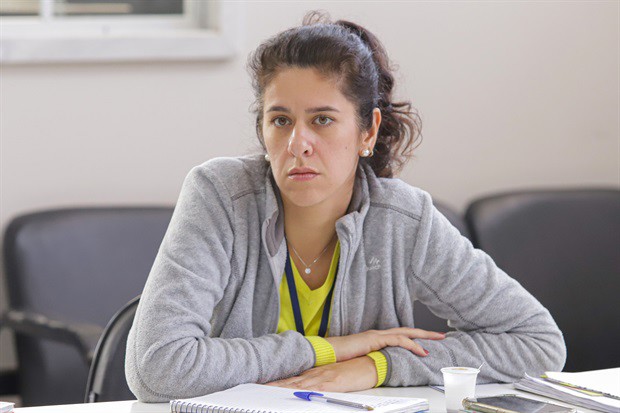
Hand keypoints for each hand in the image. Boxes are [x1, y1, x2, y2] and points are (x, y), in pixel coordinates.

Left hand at [266, 356, 376, 391]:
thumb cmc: (351, 373)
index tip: (262, 385)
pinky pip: (314, 389)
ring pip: (298, 385)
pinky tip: (293, 393)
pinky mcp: (331, 383)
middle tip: (257, 387)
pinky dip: (302, 391)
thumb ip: (319, 384)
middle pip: (290, 381)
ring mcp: (322, 378)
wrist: (368, 365)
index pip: (291, 379)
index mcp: (314, 373)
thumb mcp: (333, 379)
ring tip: (267, 390)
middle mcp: (315, 374)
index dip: (276, 382)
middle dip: (273, 385)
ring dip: (282, 388)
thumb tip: (306, 391)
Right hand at [325, 327, 444, 361]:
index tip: (427, 341)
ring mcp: (377, 335)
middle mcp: (378, 333)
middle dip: (425, 333)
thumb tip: (380, 366)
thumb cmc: (340, 356)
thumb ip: (371, 358)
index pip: (399, 335)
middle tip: (441, 335)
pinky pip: (398, 340)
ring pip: (406, 332)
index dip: (414, 337)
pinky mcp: (376, 339)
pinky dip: (411, 344)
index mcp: (375, 337)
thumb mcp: (360, 358)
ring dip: (423, 336)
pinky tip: (421, 350)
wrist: (329, 351)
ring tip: (437, 340)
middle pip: (407, 330)